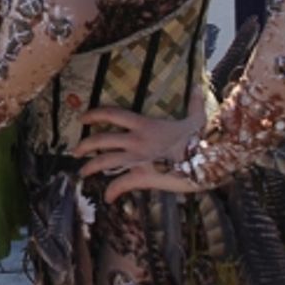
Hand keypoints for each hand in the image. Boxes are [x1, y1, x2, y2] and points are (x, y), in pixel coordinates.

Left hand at [73, 85, 207, 203]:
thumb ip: (194, 103)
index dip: (95, 114)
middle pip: (102, 139)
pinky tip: (108, 197)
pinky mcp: (143, 176)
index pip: (113, 114)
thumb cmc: (202, 140)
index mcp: (145, 125)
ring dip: (91, 167)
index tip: (82, 117)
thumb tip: (198, 87)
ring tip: (82, 173)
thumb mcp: (197, 119)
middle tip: (75, 151)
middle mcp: (137, 140)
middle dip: (85, 145)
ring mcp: (138, 159)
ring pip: (105, 161)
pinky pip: (122, 184)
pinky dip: (112, 191)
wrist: (209, 161)